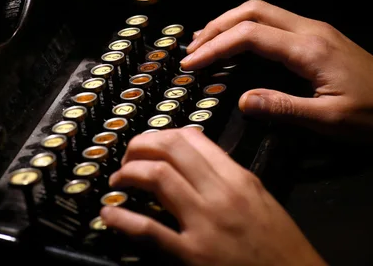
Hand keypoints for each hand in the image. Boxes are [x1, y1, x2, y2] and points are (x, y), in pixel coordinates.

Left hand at [100, 128, 326, 265]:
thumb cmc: (281, 248)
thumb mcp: (261, 201)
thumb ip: (228, 179)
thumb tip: (195, 163)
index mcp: (238, 179)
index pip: (192, 138)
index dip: (161, 135)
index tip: (148, 144)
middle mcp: (220, 194)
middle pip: (170, 149)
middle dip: (139, 146)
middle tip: (126, 158)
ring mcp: (205, 223)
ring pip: (157, 177)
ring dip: (128, 173)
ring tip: (117, 181)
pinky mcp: (193, 255)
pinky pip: (150, 230)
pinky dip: (123, 219)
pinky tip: (109, 214)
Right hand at [181, 0, 372, 139]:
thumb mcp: (330, 119)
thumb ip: (284, 109)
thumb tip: (243, 101)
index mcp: (309, 49)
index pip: (249, 35)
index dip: (215, 47)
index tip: (192, 63)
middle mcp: (309, 31)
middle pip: (252, 10)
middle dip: (216, 26)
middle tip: (193, 49)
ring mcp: (314, 30)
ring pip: (261, 11)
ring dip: (229, 23)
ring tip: (205, 43)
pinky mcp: (316, 37)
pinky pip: (272, 21)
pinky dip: (245, 28)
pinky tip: (235, 44)